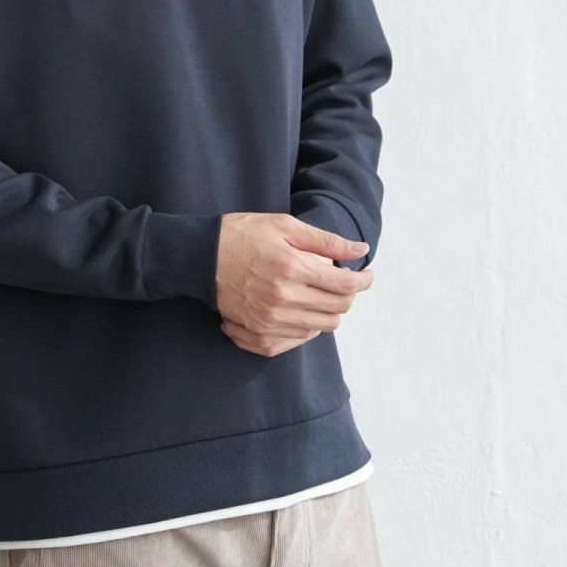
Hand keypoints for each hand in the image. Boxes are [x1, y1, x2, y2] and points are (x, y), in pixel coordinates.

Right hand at [214, 212, 373, 357]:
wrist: (200, 256)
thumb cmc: (243, 234)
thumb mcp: (285, 225)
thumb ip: (325, 240)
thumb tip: (360, 250)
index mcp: (291, 269)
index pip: (344, 285)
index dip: (363, 280)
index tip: (366, 274)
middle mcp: (282, 299)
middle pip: (337, 310)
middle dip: (348, 295)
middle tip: (343, 282)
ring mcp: (269, 320)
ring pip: (321, 327)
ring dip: (328, 311)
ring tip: (319, 293)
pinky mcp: (257, 333)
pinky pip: (297, 341)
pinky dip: (307, 328)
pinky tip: (302, 311)